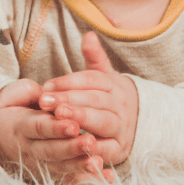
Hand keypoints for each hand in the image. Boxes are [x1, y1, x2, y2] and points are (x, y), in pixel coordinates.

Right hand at [0, 78, 108, 184]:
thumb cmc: (12, 107)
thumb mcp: (15, 95)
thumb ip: (31, 92)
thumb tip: (46, 92)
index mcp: (21, 126)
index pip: (39, 128)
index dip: (56, 128)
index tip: (74, 125)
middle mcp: (29, 148)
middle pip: (51, 150)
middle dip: (71, 148)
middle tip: (90, 143)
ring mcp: (39, 162)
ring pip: (60, 167)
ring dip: (79, 166)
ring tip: (98, 163)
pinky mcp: (49, 171)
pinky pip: (68, 178)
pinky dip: (87, 181)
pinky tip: (106, 178)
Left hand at [39, 31, 138, 171]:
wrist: (137, 124)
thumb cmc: (109, 98)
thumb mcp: (104, 77)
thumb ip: (94, 58)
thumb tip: (88, 35)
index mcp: (114, 85)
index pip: (92, 80)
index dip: (69, 82)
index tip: (47, 86)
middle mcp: (121, 104)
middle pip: (96, 100)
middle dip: (70, 100)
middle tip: (46, 101)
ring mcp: (122, 127)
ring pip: (102, 122)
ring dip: (81, 119)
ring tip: (59, 117)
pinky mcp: (120, 149)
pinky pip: (107, 149)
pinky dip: (92, 148)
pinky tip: (74, 145)